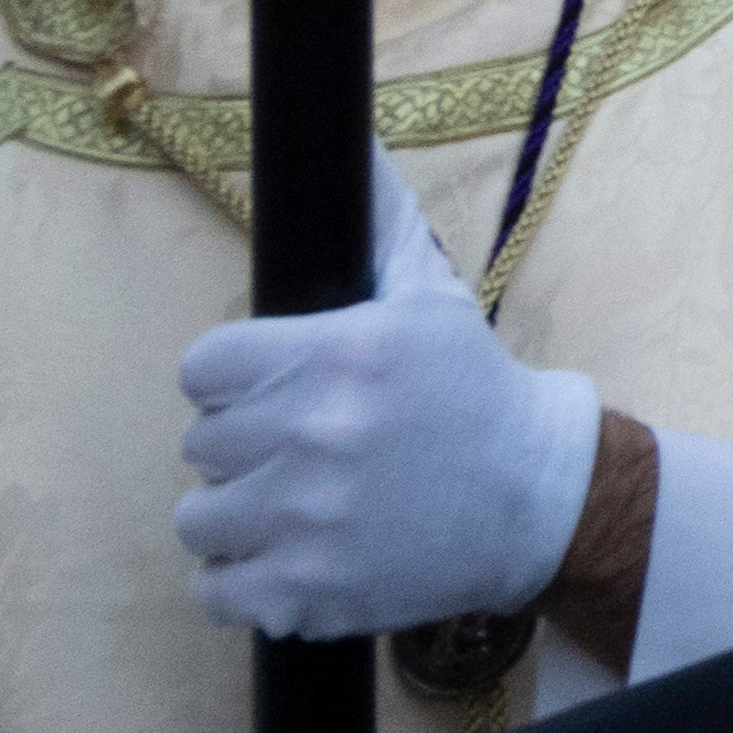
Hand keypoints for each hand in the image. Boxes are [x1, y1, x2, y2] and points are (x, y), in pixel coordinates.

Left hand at [168, 176, 602, 638]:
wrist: (535, 497)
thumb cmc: (474, 392)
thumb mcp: (430, 298)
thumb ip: (382, 224)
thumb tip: (357, 139)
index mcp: (336, 357)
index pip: (203, 368)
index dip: (235, 379)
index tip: (270, 390)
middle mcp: (313, 436)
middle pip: (199, 444)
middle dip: (243, 445)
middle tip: (297, 447)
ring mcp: (304, 522)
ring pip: (197, 518)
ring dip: (235, 515)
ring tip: (289, 506)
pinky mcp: (303, 593)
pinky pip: (214, 590)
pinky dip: (243, 581)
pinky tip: (289, 556)